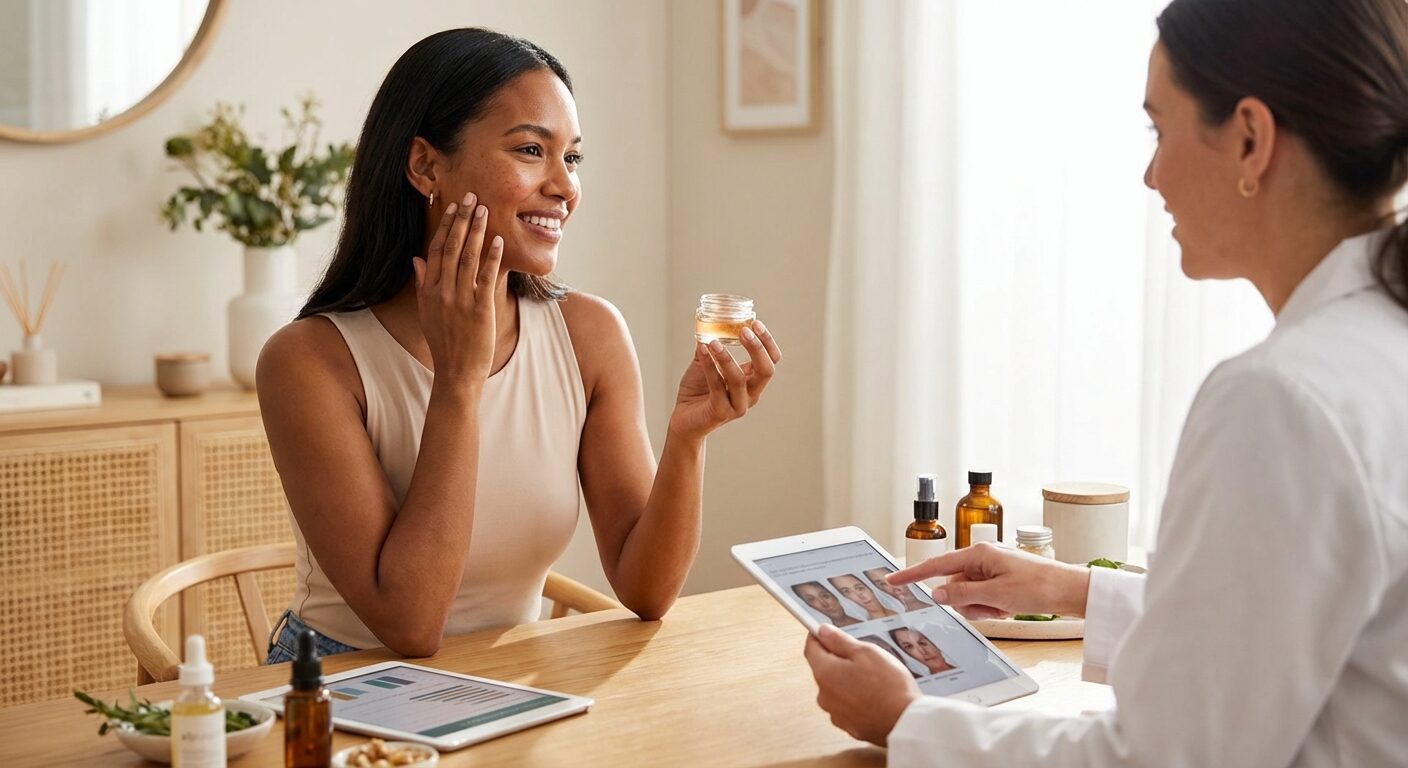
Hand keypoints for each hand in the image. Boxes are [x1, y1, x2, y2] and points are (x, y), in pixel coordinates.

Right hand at [412, 193, 503, 386]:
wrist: (456, 372)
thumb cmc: (444, 342)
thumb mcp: (426, 312)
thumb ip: (422, 284)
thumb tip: (416, 259)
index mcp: (428, 290)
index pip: (435, 250)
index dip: (445, 226)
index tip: (453, 207)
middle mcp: (442, 292)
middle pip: (451, 247)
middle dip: (462, 220)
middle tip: (471, 196)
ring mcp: (460, 300)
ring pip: (467, 257)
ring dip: (477, 231)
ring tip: (484, 210)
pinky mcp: (480, 309)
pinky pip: (486, 277)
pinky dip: (492, 257)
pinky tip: (498, 240)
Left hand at [667, 320, 781, 442]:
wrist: (683, 421)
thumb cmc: (697, 391)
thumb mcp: (706, 363)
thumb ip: (711, 345)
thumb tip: (707, 320)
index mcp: (752, 381)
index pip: (772, 360)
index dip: (767, 342)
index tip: (756, 323)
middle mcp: (750, 395)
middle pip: (766, 370)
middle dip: (757, 348)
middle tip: (744, 330)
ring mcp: (737, 406)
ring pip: (739, 380)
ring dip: (727, 357)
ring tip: (713, 342)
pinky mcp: (720, 412)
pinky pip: (717, 387)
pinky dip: (710, 367)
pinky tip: (702, 350)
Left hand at [803, 625, 920, 745]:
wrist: (906, 723)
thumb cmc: (889, 686)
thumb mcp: (867, 652)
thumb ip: (840, 641)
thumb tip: (823, 631)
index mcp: (825, 673)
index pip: (811, 649)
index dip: (818, 637)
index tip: (827, 632)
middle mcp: (824, 696)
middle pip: (824, 670)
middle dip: (839, 661)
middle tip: (863, 659)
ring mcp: (835, 714)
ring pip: (836, 689)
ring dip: (848, 682)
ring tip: (874, 681)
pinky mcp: (848, 726)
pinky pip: (847, 706)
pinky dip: (856, 700)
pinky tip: (874, 697)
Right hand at [889, 542, 1090, 619]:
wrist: (1071, 590)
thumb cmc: (1039, 586)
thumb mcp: (996, 595)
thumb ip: (962, 594)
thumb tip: (936, 593)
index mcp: (978, 553)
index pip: (936, 565)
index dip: (912, 574)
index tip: (892, 580)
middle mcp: (982, 558)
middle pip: (953, 585)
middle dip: (967, 602)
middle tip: (992, 607)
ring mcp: (991, 569)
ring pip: (967, 595)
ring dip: (982, 607)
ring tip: (1005, 607)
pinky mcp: (1000, 580)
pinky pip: (981, 598)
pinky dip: (991, 607)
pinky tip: (1009, 607)